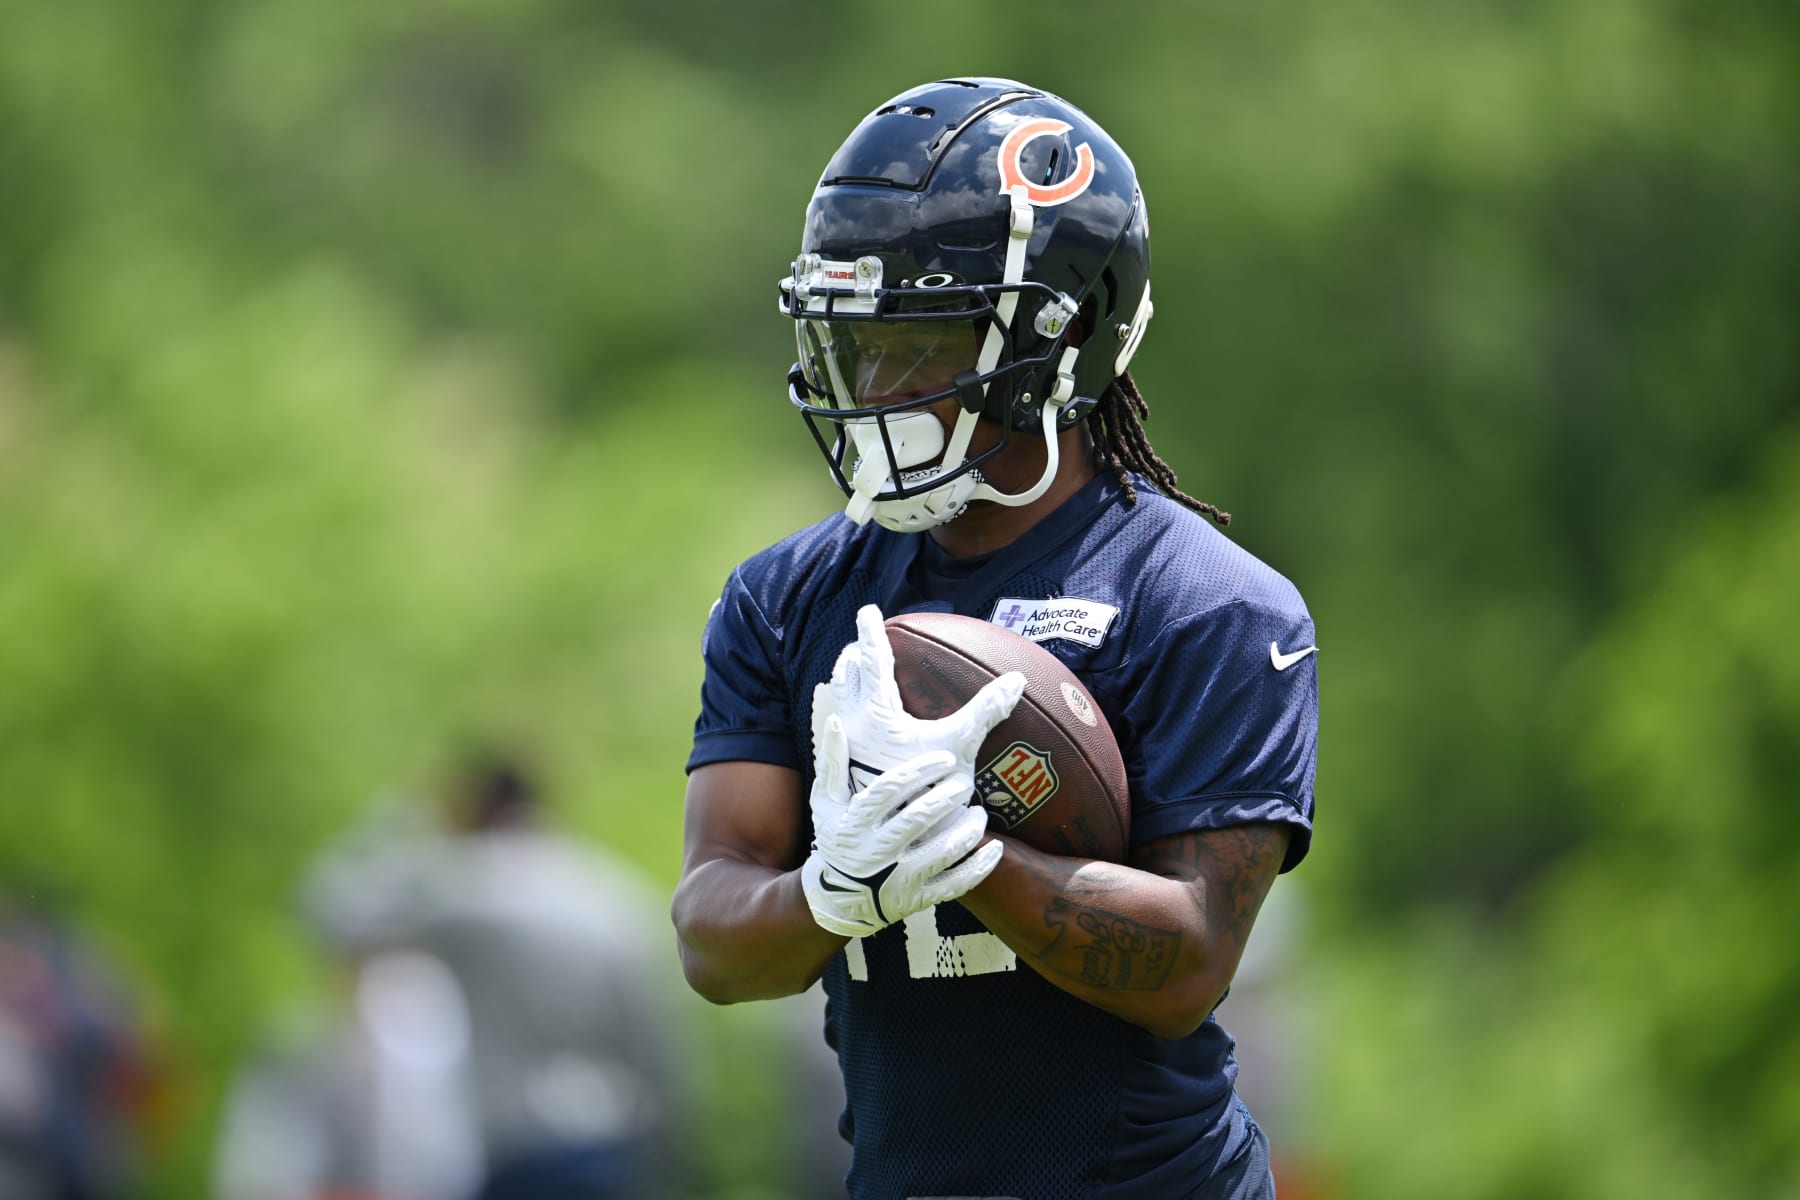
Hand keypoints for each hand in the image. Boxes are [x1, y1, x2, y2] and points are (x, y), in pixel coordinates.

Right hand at [801, 713, 1001, 937]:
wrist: (838, 898)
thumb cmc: (837, 838)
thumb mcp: (825, 803)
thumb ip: (832, 763)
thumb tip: (836, 720)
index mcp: (854, 823)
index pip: (887, 791)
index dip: (918, 771)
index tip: (945, 757)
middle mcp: (875, 852)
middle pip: (916, 819)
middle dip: (946, 797)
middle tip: (966, 781)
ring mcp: (897, 879)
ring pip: (940, 853)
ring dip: (966, 830)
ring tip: (979, 811)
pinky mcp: (916, 899)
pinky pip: (954, 885)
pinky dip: (978, 867)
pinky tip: (994, 847)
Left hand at [817, 604, 1025, 777]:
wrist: (888, 843)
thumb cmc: (922, 792)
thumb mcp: (959, 747)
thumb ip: (986, 710)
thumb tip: (1016, 678)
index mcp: (876, 713)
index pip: (873, 659)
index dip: (871, 632)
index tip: (867, 610)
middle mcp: (853, 725)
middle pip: (847, 678)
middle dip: (854, 657)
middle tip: (859, 644)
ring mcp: (845, 749)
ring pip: (839, 702)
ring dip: (848, 685)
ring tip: (853, 675)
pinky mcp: (845, 769)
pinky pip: (841, 729)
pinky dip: (847, 713)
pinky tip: (854, 725)